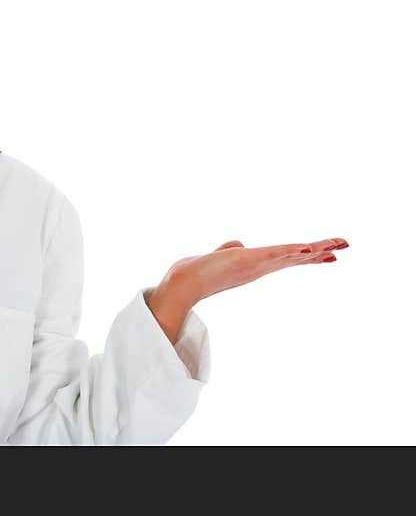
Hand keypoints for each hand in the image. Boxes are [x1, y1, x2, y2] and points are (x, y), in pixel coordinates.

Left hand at [160, 237, 349, 308]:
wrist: (182, 284)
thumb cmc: (198, 273)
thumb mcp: (219, 256)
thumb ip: (229, 249)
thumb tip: (236, 244)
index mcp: (256, 265)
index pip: (289, 258)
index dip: (309, 255)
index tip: (331, 255)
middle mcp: (260, 267)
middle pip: (297, 257)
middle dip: (321, 252)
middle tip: (345, 246)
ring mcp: (255, 265)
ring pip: (291, 255)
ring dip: (314, 249)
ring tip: (336, 244)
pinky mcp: (247, 260)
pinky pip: (274, 254)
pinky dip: (291, 250)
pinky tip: (306, 247)